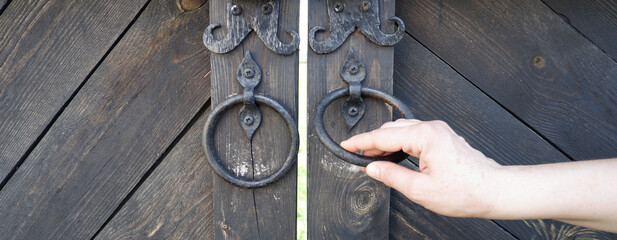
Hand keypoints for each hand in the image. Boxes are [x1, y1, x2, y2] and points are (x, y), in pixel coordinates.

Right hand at [341, 119, 502, 217]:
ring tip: (372, 158)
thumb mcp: (421, 190)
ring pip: (401, 130)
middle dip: (371, 142)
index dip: (361, 142)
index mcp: (425, 137)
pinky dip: (398, 142)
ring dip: (384, 142)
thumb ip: (392, 176)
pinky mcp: (442, 137)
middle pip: (391, 129)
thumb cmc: (466, 191)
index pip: (383, 136)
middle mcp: (431, 128)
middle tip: (356, 156)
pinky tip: (392, 155)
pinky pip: (412, 134)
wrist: (495, 190)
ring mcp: (438, 131)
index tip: (345, 145)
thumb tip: (372, 168)